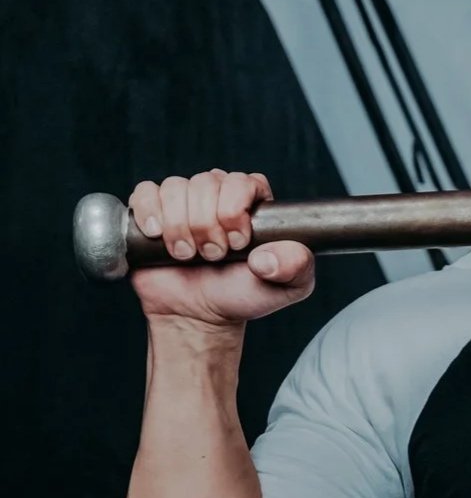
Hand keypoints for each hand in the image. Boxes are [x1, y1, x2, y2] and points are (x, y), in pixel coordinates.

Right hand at [127, 169, 315, 327]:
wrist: (199, 315)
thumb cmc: (243, 295)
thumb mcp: (288, 286)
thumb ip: (297, 266)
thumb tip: (267, 256)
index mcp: (253, 203)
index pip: (243, 182)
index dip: (235, 209)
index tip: (237, 243)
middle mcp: (219, 195)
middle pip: (206, 183)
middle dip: (207, 224)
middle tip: (213, 255)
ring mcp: (185, 202)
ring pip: (176, 187)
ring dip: (180, 225)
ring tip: (188, 254)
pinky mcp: (153, 211)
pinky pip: (146, 192)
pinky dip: (150, 212)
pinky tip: (157, 235)